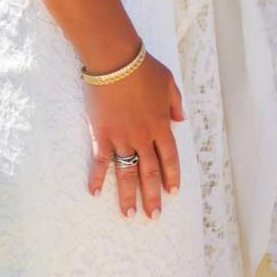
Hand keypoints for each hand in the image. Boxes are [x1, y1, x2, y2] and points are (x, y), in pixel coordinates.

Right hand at [86, 51, 184, 218]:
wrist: (115, 60)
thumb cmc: (143, 68)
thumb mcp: (169, 83)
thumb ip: (176, 104)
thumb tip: (181, 119)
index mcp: (161, 125)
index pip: (169, 158)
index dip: (172, 176)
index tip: (172, 193)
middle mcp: (143, 137)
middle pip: (150, 172)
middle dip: (152, 196)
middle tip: (153, 216)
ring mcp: (121, 138)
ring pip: (127, 172)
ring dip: (128, 195)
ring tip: (129, 214)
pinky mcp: (101, 134)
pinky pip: (100, 161)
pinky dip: (97, 178)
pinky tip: (95, 194)